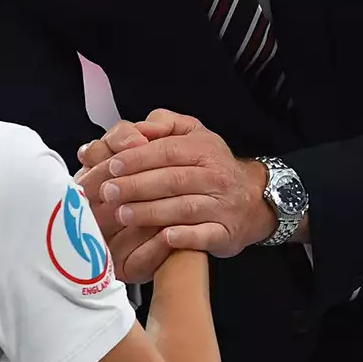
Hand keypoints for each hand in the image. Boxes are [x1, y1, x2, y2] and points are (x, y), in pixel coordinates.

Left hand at [93, 117, 276, 261]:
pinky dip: (185, 237)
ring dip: (151, 212)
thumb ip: (164, 123)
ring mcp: (222, 206)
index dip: (138, 159)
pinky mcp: (226, 233)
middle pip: (172, 180)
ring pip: (184, 208)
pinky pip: (205, 236)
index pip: (167, 151)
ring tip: (122, 214)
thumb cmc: (212, 165)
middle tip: (108, 192)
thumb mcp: (192, 133)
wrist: (254, 199)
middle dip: (137, 186)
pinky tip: (163, 238)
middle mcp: (215, 176)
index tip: (112, 166)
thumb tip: (138, 128)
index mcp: (203, 149)